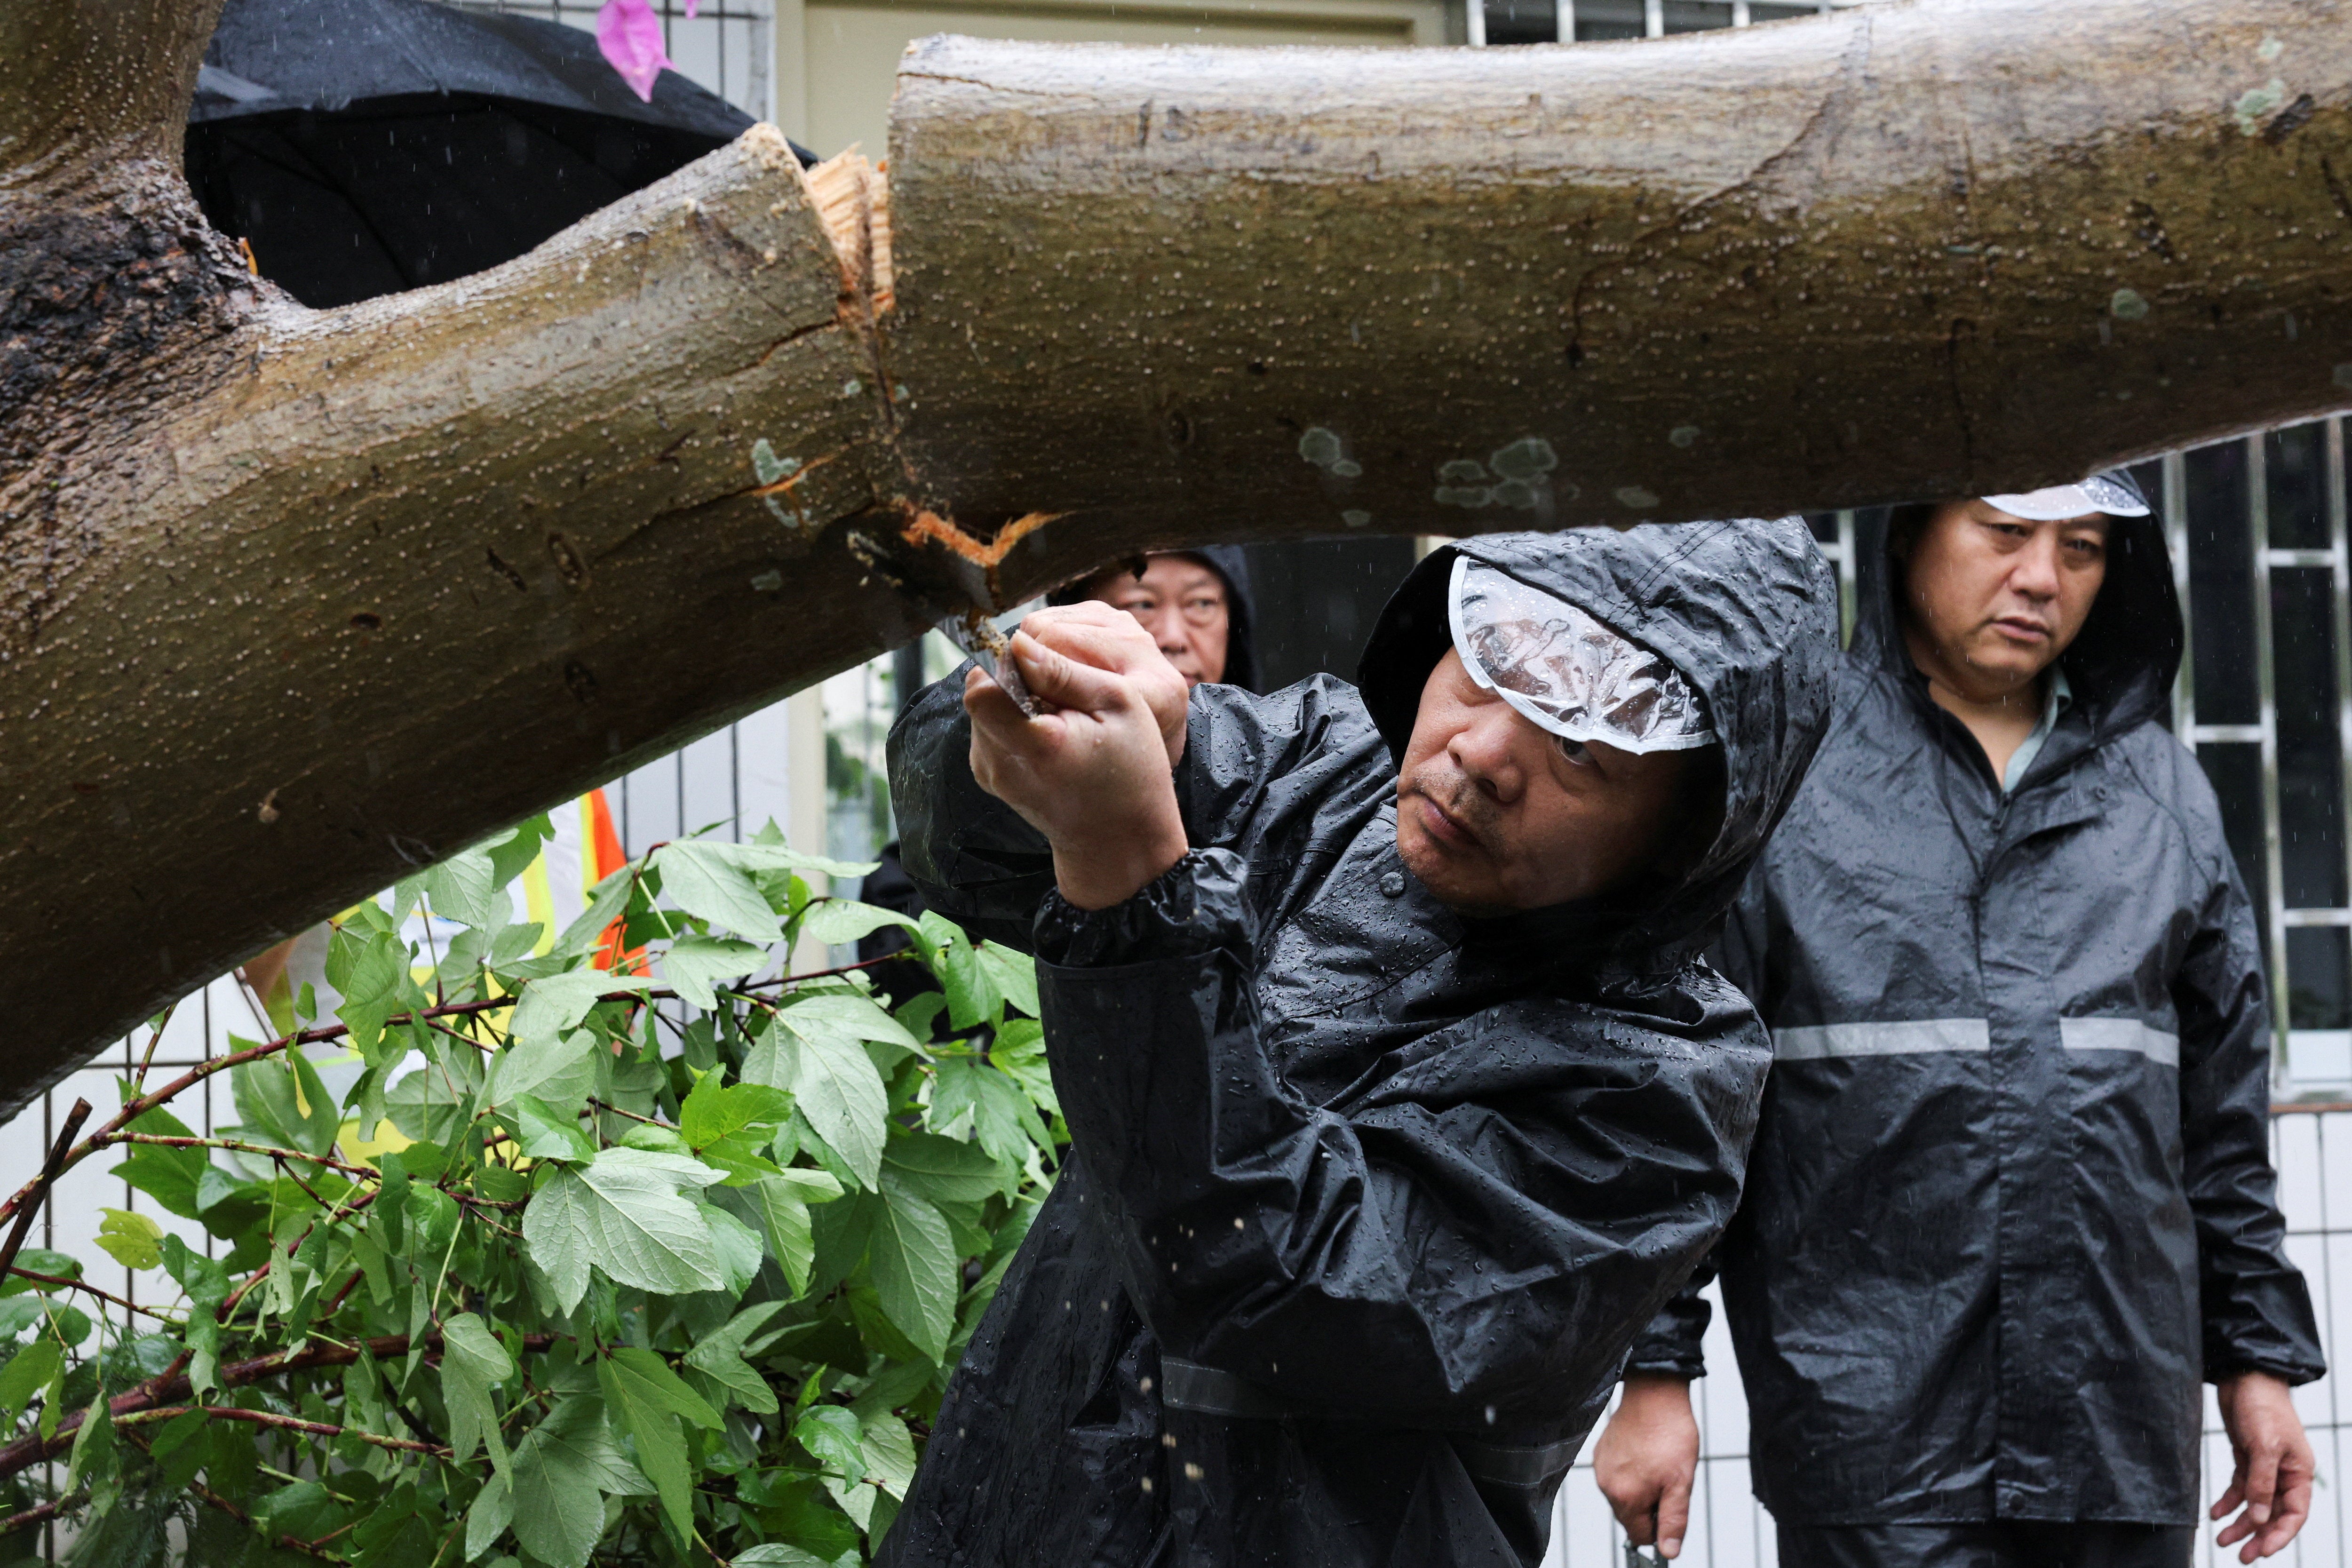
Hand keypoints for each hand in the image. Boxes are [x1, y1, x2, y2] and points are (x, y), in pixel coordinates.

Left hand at [965, 614, 1189, 910]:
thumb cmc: (1131, 770)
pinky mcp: (988, 775)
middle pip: (980, 692)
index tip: (1042, 669)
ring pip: (982, 708)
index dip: (1008, 665)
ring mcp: (990, 773)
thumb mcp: (1118, 704)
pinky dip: (1012, 721)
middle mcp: (1001, 762)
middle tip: (1059, 698)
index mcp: (1036, 744)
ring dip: (1013, 701)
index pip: (982, 687)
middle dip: (1013, 681)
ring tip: (1058, 720)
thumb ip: (1063, 671)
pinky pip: (987, 727)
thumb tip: (1017, 642)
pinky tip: (1048, 736)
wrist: (1116, 838)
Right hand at [1593, 1374, 1697, 1559]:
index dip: (1659, 1525)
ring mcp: (1601, 1468)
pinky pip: (1616, 1475)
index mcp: (1626, 1498)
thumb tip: (1668, 1553)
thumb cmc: (1670, 1435)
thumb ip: (1673, 1521)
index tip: (1669, 1503)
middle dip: (1649, 1506)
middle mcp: (1606, 1486)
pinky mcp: (1601, 1452)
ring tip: (1656, 1463)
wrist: (1654, 1394)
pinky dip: (1629, 1472)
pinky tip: (1643, 1453)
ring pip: (1623, 1496)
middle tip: (1666, 1480)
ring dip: (1639, 1488)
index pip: (1640, 1536)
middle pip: (1630, 1516)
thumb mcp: (1682, 1483)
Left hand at [2212, 1371, 2313, 1560]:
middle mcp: (2284, 1474)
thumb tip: (2259, 1518)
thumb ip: (2261, 1484)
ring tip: (2222, 1540)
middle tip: (2240, 1556)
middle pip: (2273, 1514)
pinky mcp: (2246, 1458)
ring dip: (2239, 1522)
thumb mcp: (2265, 1447)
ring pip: (2254, 1504)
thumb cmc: (2263, 1407)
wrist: (2246, 1377)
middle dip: (2257, 1535)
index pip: (2294, 1514)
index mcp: (2299, 1473)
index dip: (2279, 1535)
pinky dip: (2228, 1502)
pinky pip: (2239, 1488)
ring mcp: (2264, 1467)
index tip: (2261, 1552)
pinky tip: (2215, 1513)